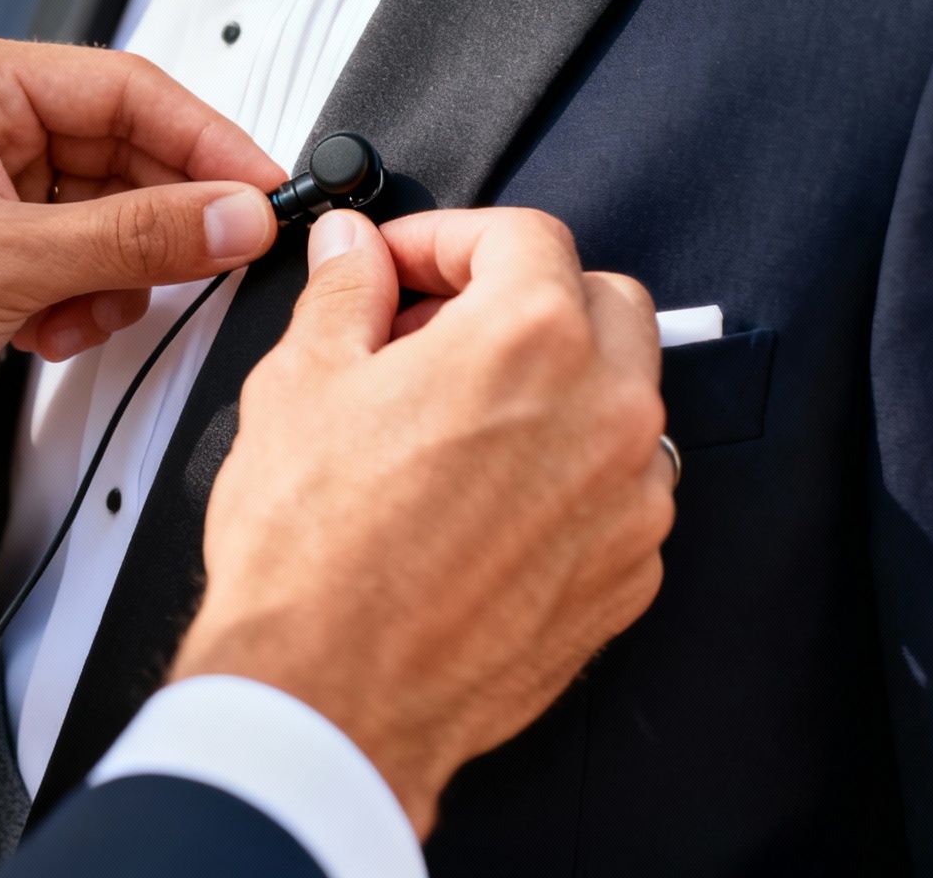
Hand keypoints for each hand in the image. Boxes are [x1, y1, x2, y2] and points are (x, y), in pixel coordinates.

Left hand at [0, 36, 284, 529]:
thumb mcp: (8, 265)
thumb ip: (137, 237)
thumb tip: (235, 215)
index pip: (126, 89)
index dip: (206, 139)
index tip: (264, 185)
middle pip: (126, 152)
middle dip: (163, 217)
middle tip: (219, 254)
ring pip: (111, 215)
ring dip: (119, 272)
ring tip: (88, 308)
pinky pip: (83, 260)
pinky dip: (86, 299)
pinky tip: (54, 328)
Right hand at [170, 207, 672, 836]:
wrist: (329, 697)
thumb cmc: (312, 554)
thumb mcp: (301, 383)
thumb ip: (345, 293)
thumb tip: (354, 252)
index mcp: (531, 338)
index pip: (524, 236)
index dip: (449, 238)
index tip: (404, 267)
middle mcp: (607, 412)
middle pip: (600, 303)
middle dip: (522, 299)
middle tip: (435, 333)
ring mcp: (631, 501)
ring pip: (622, 400)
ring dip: (554, 387)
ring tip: (456, 421)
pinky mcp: (629, 575)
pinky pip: (619, 491)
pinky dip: (566, 475)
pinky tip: (483, 500)